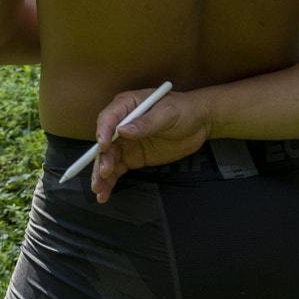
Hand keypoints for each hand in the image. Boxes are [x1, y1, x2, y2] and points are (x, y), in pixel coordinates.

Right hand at [90, 86, 210, 201]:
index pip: (109, 118)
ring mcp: (126, 142)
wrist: (199, 123)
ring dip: (101, 174)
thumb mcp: (167, 113)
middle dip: (102, 159)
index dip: (103, 132)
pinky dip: (110, 181)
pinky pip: (117, 169)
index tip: (104, 147)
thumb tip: (123, 131)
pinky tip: (104, 193)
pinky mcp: (132, 157)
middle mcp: (121, 124)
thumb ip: (146, 123)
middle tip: (103, 173)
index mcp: (127, 105)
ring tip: (99, 189)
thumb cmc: (184, 110)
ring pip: (108, 159)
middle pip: (105, 142)